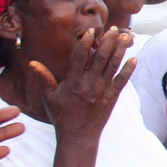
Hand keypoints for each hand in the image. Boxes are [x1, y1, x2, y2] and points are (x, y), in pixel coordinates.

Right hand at [34, 27, 132, 142]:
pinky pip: (122, 81)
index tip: (91, 32)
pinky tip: (134, 58)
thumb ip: (43, 77)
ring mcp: (102, 91)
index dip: (86, 44)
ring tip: (125, 37)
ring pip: (113, 67)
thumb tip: (32, 62)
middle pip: (100, 59)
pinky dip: (128, 70)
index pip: (80, 58)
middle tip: (113, 29)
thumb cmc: (61, 116)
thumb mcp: (49, 97)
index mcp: (73, 82)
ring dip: (120, 51)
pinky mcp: (112, 98)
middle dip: (107, 42)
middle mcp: (89, 85)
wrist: (78, 137)